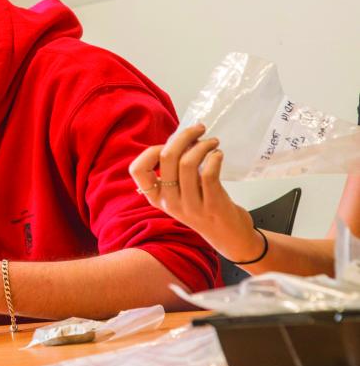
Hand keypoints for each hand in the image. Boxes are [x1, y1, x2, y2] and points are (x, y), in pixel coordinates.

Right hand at [129, 124, 262, 261]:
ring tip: (212, 142)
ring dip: (202, 145)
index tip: (170, 145)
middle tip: (198, 129)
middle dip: (183, 136)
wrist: (228, 236)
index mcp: (157, 198)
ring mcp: (190, 206)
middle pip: (167, 158)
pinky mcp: (212, 206)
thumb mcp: (179, 193)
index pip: (137, 170)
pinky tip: (218, 155)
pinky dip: (214, 158)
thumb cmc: (204, 207)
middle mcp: (170, 202)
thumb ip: (174, 171)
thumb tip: (180, 138)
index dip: (152, 151)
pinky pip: (209, 173)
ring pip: (188, 163)